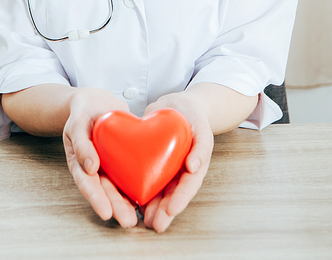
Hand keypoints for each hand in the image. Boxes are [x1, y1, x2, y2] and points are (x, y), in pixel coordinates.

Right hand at [62, 88, 138, 227]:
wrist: (95, 101)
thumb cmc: (82, 112)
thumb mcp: (77, 124)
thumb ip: (81, 143)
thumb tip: (89, 167)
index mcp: (80, 162)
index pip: (88, 184)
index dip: (96, 199)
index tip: (107, 212)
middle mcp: (94, 168)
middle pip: (105, 191)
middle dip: (116, 207)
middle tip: (128, 221)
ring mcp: (109, 165)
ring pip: (118, 187)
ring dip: (126, 203)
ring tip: (137, 218)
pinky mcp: (123, 159)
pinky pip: (129, 173)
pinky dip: (137, 185)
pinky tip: (148, 197)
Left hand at [141, 92, 213, 232]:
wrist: (178, 106)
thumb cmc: (194, 118)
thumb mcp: (202, 129)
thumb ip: (202, 147)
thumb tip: (194, 167)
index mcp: (193, 166)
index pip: (187, 186)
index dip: (180, 199)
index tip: (171, 210)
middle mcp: (178, 172)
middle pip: (171, 195)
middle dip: (164, 212)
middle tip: (155, 224)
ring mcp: (163, 169)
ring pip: (157, 191)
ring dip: (151, 207)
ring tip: (144, 220)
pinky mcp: (148, 162)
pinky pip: (143, 177)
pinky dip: (137, 189)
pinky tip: (129, 199)